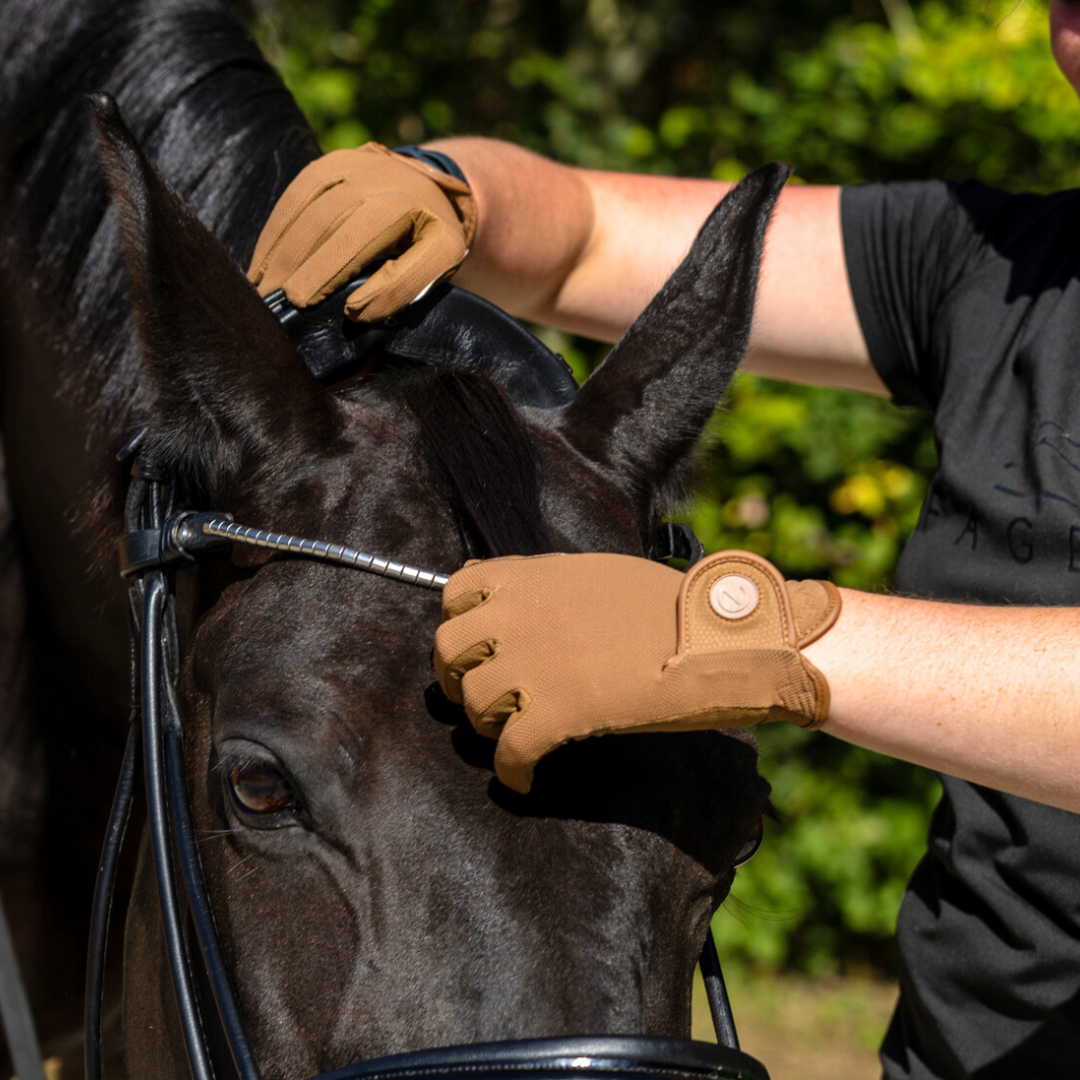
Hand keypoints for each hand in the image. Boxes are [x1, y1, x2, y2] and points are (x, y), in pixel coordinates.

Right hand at [247, 143, 475, 321]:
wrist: (425, 186)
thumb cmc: (425, 244)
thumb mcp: (433, 271)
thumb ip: (403, 291)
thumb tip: (356, 313)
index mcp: (427, 221)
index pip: (392, 253)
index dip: (364, 281)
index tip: (337, 310)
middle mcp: (394, 187)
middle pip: (342, 231)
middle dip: (309, 269)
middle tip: (282, 306)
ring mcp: (360, 169)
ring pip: (314, 213)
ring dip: (284, 254)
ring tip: (264, 290)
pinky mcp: (331, 163)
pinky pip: (296, 198)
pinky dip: (276, 232)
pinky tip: (262, 262)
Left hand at [434, 550, 840, 792]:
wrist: (717, 635)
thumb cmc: (667, 604)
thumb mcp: (593, 572)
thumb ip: (539, 582)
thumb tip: (488, 580)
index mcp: (530, 577)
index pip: (455, 593)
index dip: (459, 624)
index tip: (477, 647)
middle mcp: (519, 615)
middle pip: (448, 652)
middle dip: (457, 678)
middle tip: (485, 697)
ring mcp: (535, 663)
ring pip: (474, 704)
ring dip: (488, 725)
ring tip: (515, 733)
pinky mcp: (559, 712)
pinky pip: (509, 752)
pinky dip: (511, 772)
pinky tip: (524, 780)